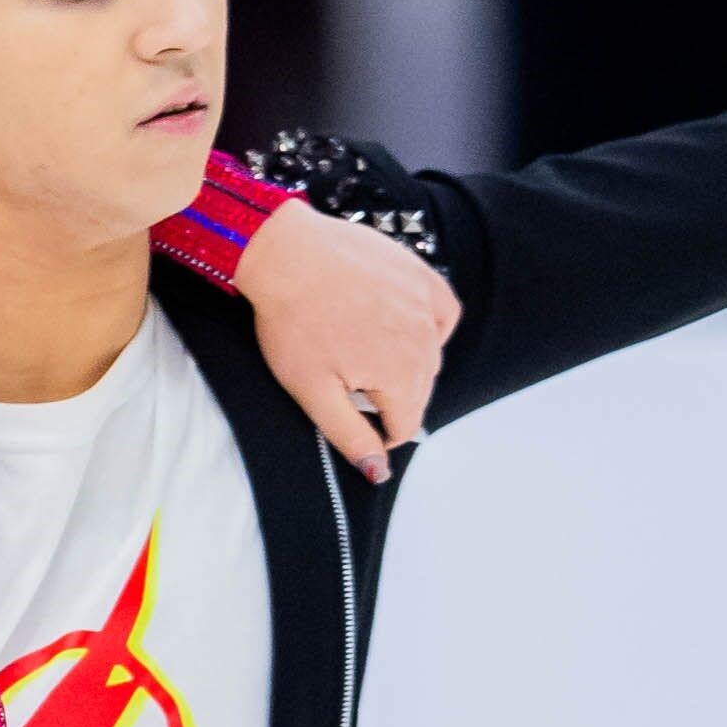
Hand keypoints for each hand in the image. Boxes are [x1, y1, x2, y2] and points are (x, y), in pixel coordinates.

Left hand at [235, 192, 459, 485]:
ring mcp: (426, 305)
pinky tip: (402, 328)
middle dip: (387, 396)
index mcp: (400, 374)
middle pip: (419, 392)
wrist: (285, 252)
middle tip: (345, 376)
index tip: (345, 409)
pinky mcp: (421, 276)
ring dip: (404, 364)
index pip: (403, 425)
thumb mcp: (313, 391)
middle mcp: (424, 341)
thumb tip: (379, 474)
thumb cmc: (292, 321)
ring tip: (362, 349)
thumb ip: (351, 436)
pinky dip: (429, 328)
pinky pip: (441, 315)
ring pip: (430, 356)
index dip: (374, 429)